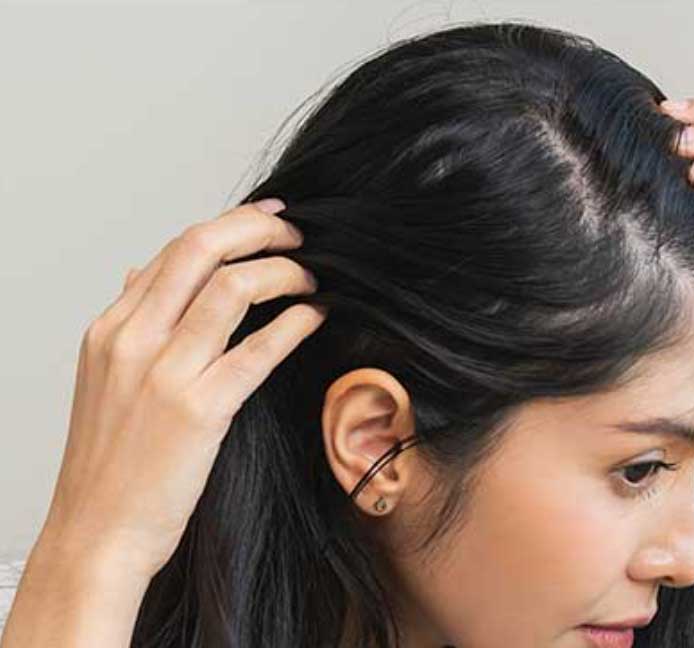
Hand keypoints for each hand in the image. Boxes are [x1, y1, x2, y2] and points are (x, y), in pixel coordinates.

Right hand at [38, 198, 326, 578]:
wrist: (97, 533)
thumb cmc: (109, 463)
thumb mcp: (104, 379)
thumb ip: (130, 323)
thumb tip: (140, 272)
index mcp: (111, 328)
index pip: (176, 249)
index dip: (231, 224)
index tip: (269, 217)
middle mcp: (132, 339)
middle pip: (201, 248)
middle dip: (258, 228)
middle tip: (297, 234)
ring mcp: (164, 373)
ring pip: (233, 287)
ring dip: (284, 271)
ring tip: (311, 277)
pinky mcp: (199, 410)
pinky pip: (258, 349)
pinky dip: (294, 323)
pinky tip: (314, 316)